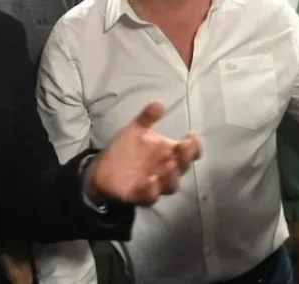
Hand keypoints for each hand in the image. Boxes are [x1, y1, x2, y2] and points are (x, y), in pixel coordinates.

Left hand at [86, 101, 201, 204]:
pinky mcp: (140, 196)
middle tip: (182, 148)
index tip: (191, 136)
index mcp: (169, 153)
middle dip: (185, 158)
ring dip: (171, 177)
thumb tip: (159, 101)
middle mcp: (166, 170)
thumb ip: (147, 118)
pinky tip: (148, 181)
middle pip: (183, 167)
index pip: (190, 151)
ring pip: (170, 185)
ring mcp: (155, 185)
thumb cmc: (125, 150)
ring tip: (168, 166)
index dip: (195, 146)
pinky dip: (150, 190)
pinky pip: (149, 197)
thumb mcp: (135, 130)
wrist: (103, 170)